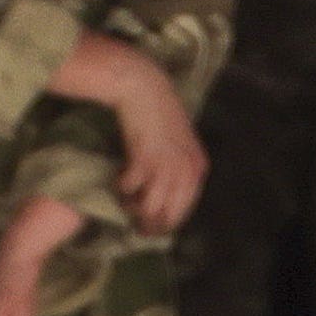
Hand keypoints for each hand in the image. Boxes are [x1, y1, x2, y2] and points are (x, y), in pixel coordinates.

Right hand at [62, 34, 209, 235]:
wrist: (145, 87)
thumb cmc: (159, 112)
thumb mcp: (179, 143)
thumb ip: (180, 166)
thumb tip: (169, 192)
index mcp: (197, 168)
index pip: (186, 208)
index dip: (169, 221)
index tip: (155, 226)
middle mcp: (186, 171)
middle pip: (170, 215)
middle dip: (152, 225)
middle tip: (138, 229)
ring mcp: (167, 167)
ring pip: (151, 208)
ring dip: (135, 211)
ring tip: (125, 206)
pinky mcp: (145, 161)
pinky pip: (131, 189)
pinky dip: (123, 190)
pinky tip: (118, 182)